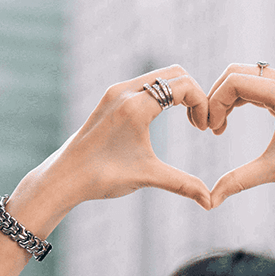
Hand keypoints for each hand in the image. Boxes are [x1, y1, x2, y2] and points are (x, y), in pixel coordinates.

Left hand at [11, 65, 212, 231]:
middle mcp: (125, 91)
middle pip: (175, 73)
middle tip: (199, 123)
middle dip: (194, 95)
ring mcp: (116, 92)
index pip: (184, 86)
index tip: (204, 129)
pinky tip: (166, 118)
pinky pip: (145, 83)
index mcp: (136, 106)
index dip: (203, 103)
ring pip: (160, 76)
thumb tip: (210, 202)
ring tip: (188, 120)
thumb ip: (183, 185)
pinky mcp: (110, 97)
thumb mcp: (148, 177)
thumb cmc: (103, 177)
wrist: (64, 177)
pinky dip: (163, 94)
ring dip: (179, 93)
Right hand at [206, 64, 274, 221]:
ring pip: (246, 75)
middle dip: (216, 98)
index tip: (209, 131)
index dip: (214, 104)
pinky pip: (258, 82)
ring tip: (219, 127)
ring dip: (227, 97)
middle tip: (209, 128)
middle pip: (236, 72)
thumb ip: (238, 181)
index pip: (233, 82)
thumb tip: (209, 202)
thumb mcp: (274, 171)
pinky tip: (232, 120)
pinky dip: (241, 97)